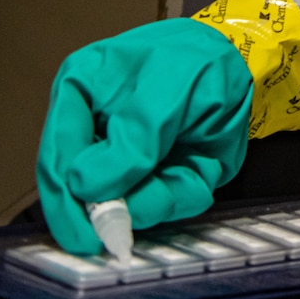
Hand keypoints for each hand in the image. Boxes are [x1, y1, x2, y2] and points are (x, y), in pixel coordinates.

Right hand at [36, 18, 252, 253]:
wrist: (242, 63)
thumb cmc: (196, 61)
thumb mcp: (166, 91)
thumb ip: (132, 140)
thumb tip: (84, 186)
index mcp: (78, 94)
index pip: (57, 156)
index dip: (64, 201)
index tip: (81, 236)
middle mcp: (93, 133)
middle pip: (84, 193)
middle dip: (115, 210)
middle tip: (123, 237)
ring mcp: (124, 160)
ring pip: (128, 205)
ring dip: (160, 198)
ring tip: (189, 167)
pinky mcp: (156, 177)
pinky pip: (165, 203)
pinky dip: (186, 192)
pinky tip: (201, 166)